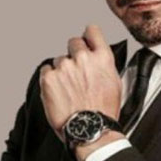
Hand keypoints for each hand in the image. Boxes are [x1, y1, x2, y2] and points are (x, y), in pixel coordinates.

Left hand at [39, 25, 122, 142]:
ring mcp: (64, 67)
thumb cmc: (103, 112)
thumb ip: (103, 64)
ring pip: (59, 59)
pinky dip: (49, 79)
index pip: (92, 32)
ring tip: (68, 88)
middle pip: (73, 42)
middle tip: (76, 72)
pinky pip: (45, 70)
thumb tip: (97, 58)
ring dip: (62, 70)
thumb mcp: (114, 83)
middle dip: (74, 54)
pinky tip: (58, 91)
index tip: (86, 39)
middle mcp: (83, 59)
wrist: (89, 129)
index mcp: (102, 58)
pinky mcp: (48, 78)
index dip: (88, 36)